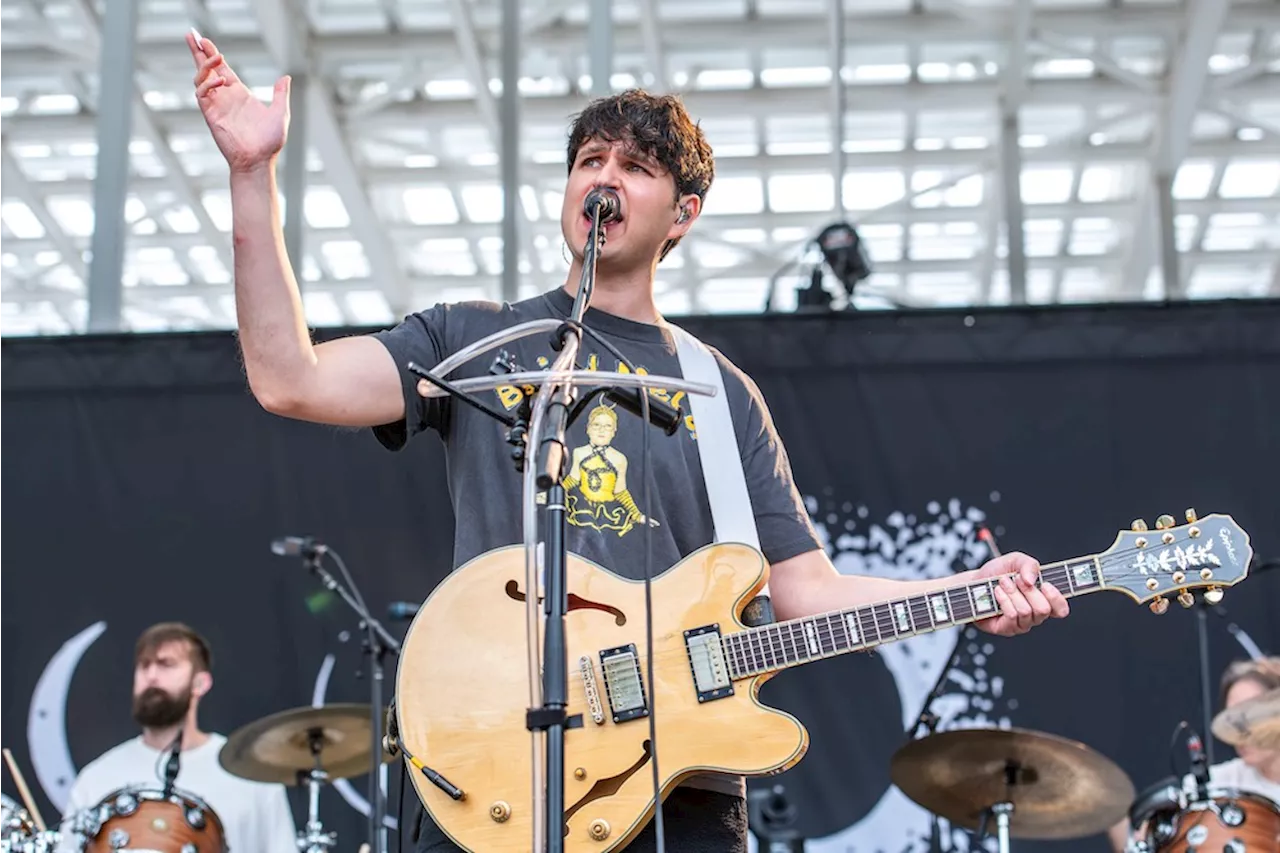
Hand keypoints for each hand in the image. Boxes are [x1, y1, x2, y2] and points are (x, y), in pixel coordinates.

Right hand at [187, 31, 290, 172]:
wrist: (258, 161)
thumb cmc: (269, 142)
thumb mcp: (281, 113)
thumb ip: (281, 94)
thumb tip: (285, 78)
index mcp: (239, 94)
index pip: (222, 69)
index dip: (212, 54)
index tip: (204, 40)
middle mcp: (225, 97)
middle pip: (206, 69)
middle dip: (198, 52)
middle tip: (190, 34)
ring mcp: (216, 105)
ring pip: (201, 78)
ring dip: (205, 64)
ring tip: (216, 55)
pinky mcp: (211, 114)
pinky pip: (202, 94)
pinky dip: (208, 84)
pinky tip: (221, 81)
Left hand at [972, 552, 1068, 636]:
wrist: (973, 582)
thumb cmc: (996, 573)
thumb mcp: (1015, 560)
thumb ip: (1029, 565)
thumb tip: (1033, 580)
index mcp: (1043, 599)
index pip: (1061, 609)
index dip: (1056, 598)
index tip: (1045, 584)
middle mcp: (1034, 614)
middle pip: (1043, 609)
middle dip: (1028, 590)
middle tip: (1015, 579)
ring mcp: (1021, 623)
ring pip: (1026, 611)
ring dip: (1012, 593)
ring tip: (1002, 584)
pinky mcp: (1006, 629)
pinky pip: (1011, 616)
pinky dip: (1004, 600)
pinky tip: (997, 593)